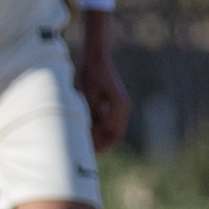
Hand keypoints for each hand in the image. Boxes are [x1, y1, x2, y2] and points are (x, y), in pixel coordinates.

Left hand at [78, 24, 129, 151]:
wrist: (96, 57)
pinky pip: (110, 122)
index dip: (99, 143)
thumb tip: (90, 133)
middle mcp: (124, 106)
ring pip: (113, 130)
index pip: (112, 132)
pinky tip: (87, 131)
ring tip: (84, 143)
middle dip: (101, 144)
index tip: (85, 148)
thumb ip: (91, 113)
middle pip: (115, 134)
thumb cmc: (90, 73)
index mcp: (120, 105)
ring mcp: (121, 105)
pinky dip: (101, 129)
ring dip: (101, 137)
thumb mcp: (87, 94)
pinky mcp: (115, 103)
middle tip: (85, 150)